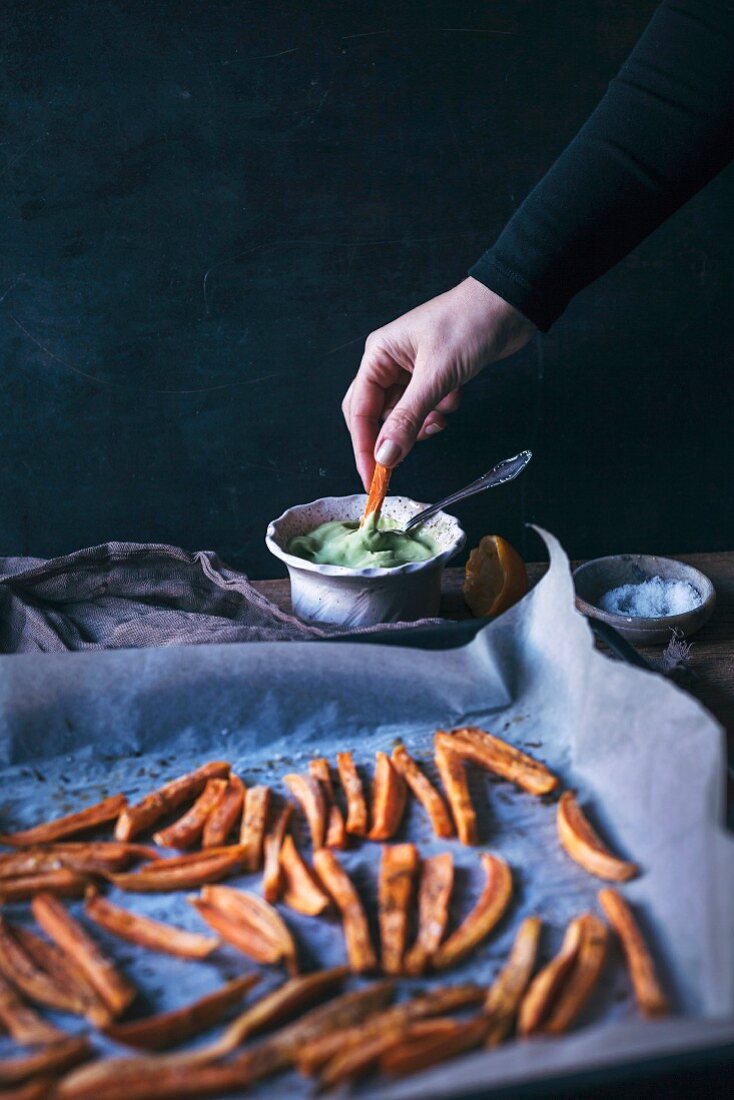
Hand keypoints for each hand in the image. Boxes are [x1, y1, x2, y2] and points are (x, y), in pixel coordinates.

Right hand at [342, 277, 535, 488]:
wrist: (510, 305)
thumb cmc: (469, 324)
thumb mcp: (436, 376)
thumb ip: (408, 420)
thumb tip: (384, 456)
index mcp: (378, 355)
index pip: (359, 411)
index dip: (363, 447)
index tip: (371, 478)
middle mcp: (389, 363)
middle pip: (375, 415)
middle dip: (391, 438)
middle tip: (399, 464)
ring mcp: (411, 370)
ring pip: (403, 416)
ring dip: (421, 424)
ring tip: (440, 416)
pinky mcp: (434, 376)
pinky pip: (425, 408)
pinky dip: (439, 412)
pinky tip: (455, 398)